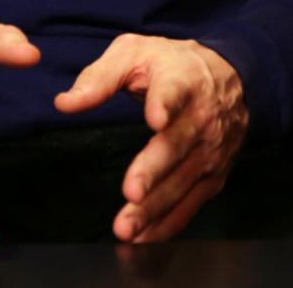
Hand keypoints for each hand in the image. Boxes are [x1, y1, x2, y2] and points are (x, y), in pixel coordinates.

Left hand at [54, 35, 246, 241]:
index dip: (165, 104)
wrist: (228, 74)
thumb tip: (64, 103)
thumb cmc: (171, 63)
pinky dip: (169, 223)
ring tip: (126, 228)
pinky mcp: (214, 174)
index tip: (156, 119)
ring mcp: (210, 149)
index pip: (173, 91)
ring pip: (182, 181)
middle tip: (131, 192)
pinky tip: (146, 239)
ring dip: (155, 207)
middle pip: (176, 145)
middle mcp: (201, 117)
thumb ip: (98, 78)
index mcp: (181, 80)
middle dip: (153, 171)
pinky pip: (191, 203)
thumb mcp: (134, 53)